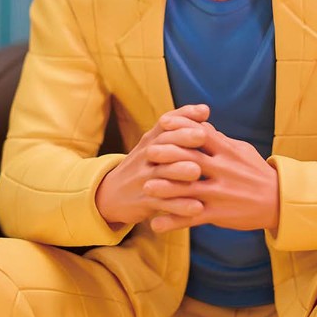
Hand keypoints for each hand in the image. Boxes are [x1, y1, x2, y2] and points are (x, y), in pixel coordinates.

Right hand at [95, 104, 211, 228]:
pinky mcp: (144, 202)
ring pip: (162, 173)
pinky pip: (163, 203)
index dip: (184, 117)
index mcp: (151, 141)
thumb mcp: (154, 145)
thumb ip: (177, 128)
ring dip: (178, 171)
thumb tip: (206, 109)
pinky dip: (179, 206)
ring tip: (197, 171)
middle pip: (163, 145)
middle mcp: (146, 157)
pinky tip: (197, 207)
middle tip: (202, 136)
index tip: (205, 113)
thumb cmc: (144, 166)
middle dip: (182, 139)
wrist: (110, 194)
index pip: (165, 124)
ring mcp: (144, 179)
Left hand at [143, 119, 278, 233]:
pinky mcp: (219, 214)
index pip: (201, 133)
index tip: (163, 123)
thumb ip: (220, 140)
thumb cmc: (256, 172)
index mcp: (227, 151)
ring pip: (188, 189)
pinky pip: (192, 218)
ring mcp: (220, 193)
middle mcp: (223, 170)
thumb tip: (201, 125)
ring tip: (146, 189)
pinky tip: (156, 224)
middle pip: (190, 158)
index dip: (181, 127)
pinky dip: (173, 221)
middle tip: (147, 154)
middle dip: (167, 155)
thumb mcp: (242, 150)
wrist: (278, 201)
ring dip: (165, 189)